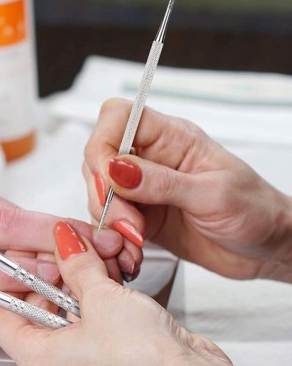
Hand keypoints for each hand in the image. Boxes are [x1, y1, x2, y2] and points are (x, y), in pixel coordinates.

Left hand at [0, 221, 228, 365]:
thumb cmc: (145, 359)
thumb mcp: (102, 297)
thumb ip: (77, 265)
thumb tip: (65, 243)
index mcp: (37, 361)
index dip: (9, 281)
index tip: (29, 258)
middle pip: (33, 314)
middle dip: (51, 278)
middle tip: (69, 254)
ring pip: (63, 321)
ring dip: (77, 290)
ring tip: (98, 267)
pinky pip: (87, 333)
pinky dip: (94, 308)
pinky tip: (112, 286)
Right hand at [84, 98, 291, 280]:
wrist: (265, 248)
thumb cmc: (254, 212)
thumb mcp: (212, 195)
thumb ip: (161, 182)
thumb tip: (116, 168)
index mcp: (173, 138)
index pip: (118, 117)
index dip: (103, 142)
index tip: (109, 177)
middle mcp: (153, 159)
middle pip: (100, 157)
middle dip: (103, 191)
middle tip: (129, 219)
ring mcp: (144, 189)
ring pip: (100, 191)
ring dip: (109, 217)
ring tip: (135, 237)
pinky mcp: (141, 216)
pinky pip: (110, 220)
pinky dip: (114, 236)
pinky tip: (133, 247)